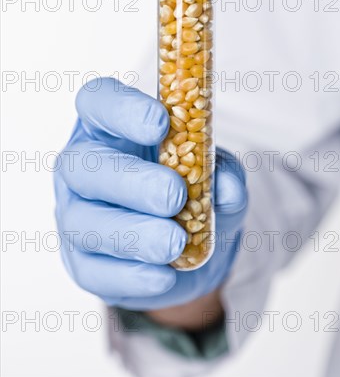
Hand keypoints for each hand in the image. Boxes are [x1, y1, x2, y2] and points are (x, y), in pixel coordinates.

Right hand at [54, 77, 246, 309]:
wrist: (185, 247)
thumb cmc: (191, 190)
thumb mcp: (216, 173)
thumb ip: (224, 173)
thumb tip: (225, 189)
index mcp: (110, 128)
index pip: (98, 101)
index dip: (122, 108)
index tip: (160, 122)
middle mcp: (83, 166)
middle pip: (83, 164)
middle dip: (130, 180)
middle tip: (173, 195)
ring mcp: (76, 214)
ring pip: (85, 221)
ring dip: (132, 233)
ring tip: (174, 242)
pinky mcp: (82, 261)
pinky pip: (93, 270)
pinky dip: (130, 274)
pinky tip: (163, 275)